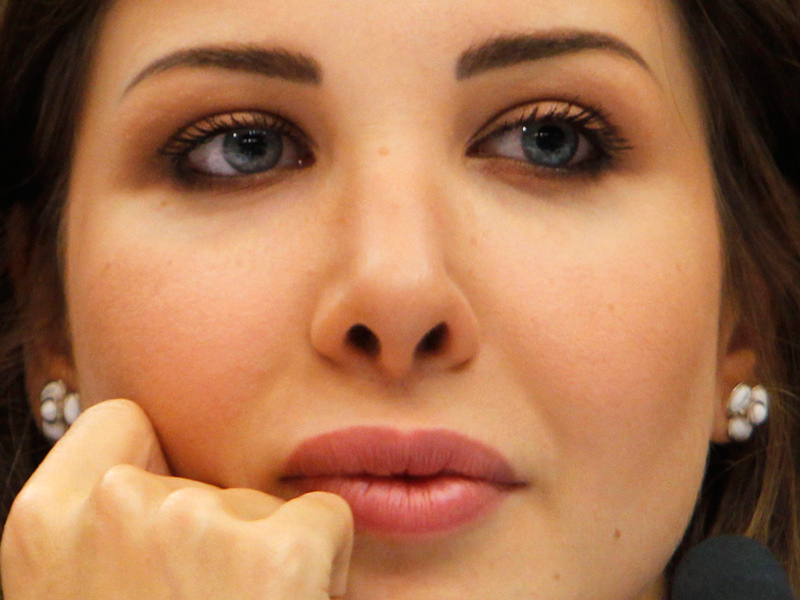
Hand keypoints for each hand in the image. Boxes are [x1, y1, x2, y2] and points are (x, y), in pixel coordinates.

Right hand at [0, 399, 353, 598]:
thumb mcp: (88, 599)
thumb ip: (112, 539)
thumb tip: (169, 491)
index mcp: (43, 524)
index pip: (121, 422)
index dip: (153, 464)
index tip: (161, 531)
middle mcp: (114, 508)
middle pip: (199, 475)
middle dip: (212, 532)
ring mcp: (195, 521)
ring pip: (260, 503)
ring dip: (261, 558)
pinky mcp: (279, 552)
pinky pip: (324, 521)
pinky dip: (324, 563)